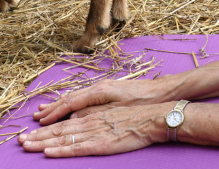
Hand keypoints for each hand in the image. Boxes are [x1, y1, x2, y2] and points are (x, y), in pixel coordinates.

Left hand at [22, 102, 166, 156]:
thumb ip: (93, 113)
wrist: (155, 117)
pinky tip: (48, 153)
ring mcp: (95, 133)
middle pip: (59, 130)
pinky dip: (61, 151)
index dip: (46, 126)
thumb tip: (75, 118)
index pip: (64, 121)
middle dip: (38, 136)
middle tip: (20, 141)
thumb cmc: (138, 112)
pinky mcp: (101, 144)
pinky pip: (77, 148)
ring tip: (26, 146)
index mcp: (93, 114)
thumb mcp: (112, 108)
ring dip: (42, 143)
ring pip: (63, 138)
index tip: (31, 131)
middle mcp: (90, 122)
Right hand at [32, 78, 169, 125]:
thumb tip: (72, 118)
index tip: (41, 121)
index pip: (70, 102)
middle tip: (36, 117)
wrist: (164, 91)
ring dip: (59, 104)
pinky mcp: (109, 91)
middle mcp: (99, 87)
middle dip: (52, 108)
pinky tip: (68, 105)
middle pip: (69, 98)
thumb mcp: (118, 111)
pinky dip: (72, 102)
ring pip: (75, 97)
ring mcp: (103, 88)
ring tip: (45, 110)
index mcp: (99, 91)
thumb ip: (94, 113)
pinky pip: (84, 97)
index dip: (55, 113)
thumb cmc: (144, 102)